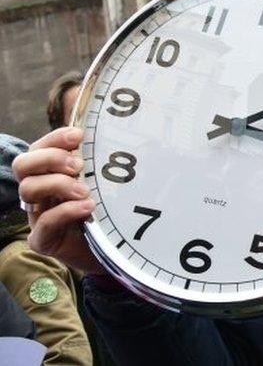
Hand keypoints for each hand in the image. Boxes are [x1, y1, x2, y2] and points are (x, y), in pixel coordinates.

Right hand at [13, 127, 104, 274]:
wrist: (114, 251)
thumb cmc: (109, 213)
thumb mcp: (106, 184)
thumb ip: (101, 165)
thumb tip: (113, 138)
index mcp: (50, 174)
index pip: (38, 149)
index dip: (54, 139)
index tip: (79, 136)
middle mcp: (40, 193)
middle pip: (23, 165)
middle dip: (50, 158)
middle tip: (78, 166)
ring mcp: (38, 216)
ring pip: (28, 189)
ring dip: (58, 184)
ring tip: (85, 191)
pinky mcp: (43, 240)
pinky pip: (43, 223)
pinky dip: (66, 211)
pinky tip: (87, 208)